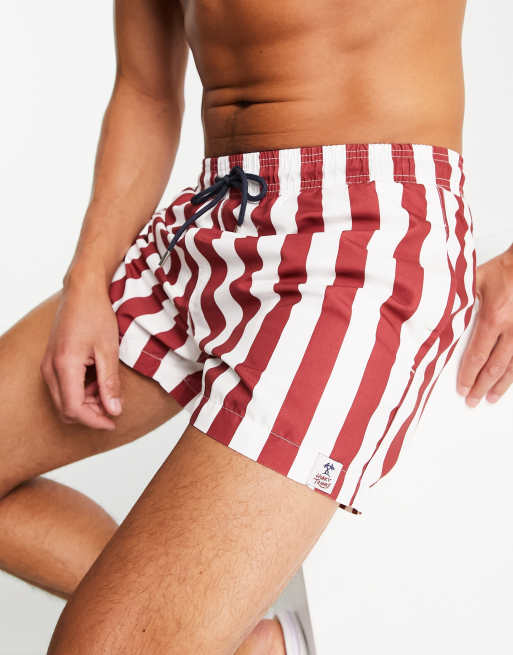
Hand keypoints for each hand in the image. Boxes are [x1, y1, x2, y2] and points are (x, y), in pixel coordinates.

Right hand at [40, 277, 122, 429]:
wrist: (82, 291)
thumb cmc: (96, 315)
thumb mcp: (109, 350)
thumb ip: (110, 383)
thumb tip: (114, 410)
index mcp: (65, 365)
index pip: (75, 408)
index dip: (95, 420)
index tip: (113, 422)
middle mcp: (50, 368)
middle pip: (66, 409)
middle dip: (91, 414)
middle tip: (114, 406)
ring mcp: (48, 365)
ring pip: (63, 400)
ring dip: (86, 402)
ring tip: (107, 388)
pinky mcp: (51, 361)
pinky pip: (62, 388)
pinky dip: (80, 391)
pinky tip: (98, 380)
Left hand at [457, 247, 512, 406]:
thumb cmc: (505, 269)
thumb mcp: (474, 279)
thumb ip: (456, 298)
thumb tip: (433, 312)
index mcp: (493, 318)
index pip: (477, 355)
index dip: (469, 375)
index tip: (462, 388)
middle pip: (495, 367)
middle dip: (482, 387)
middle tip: (473, 400)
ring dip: (502, 385)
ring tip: (492, 398)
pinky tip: (511, 380)